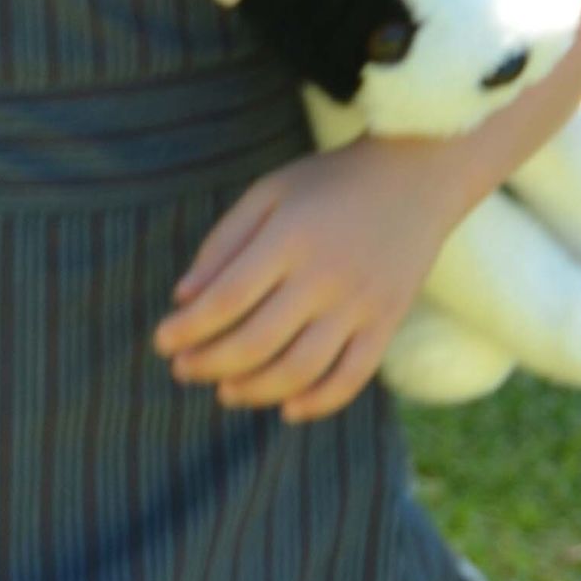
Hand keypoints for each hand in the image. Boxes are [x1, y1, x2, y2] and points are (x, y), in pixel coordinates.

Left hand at [155, 137, 471, 422]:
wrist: (418, 172)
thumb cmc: (331, 182)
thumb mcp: (271, 192)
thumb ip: (224, 242)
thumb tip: (183, 300)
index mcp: (291, 236)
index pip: (227, 299)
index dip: (187, 328)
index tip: (162, 340)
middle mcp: (327, 274)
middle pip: (256, 342)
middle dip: (208, 364)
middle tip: (182, 369)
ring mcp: (361, 302)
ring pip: (299, 370)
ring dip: (253, 391)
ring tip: (225, 390)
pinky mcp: (388, 321)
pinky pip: (351, 378)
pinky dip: (317, 403)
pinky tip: (286, 408)